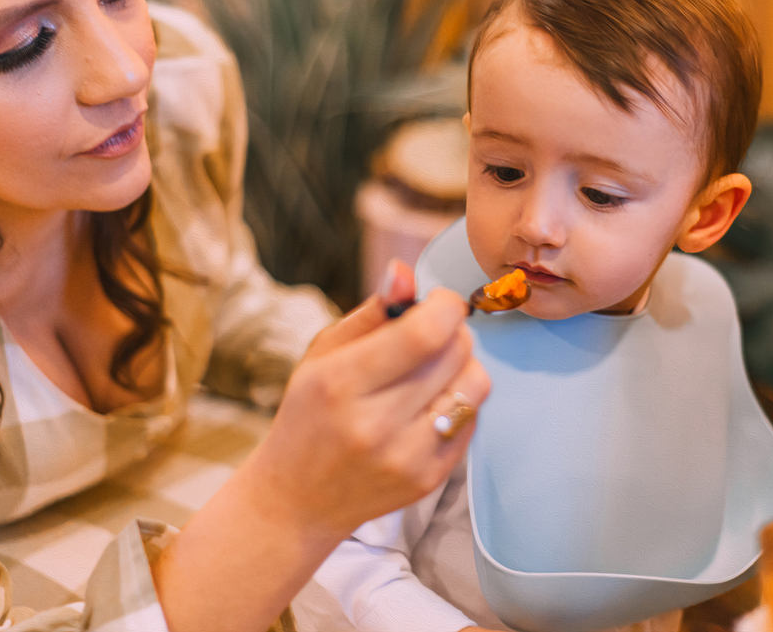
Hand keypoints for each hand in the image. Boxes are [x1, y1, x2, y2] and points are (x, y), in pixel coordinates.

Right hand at [155, 261, 490, 631]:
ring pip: (475, 385)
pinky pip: (473, 419)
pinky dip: (458, 402)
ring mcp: (406, 457)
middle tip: (429, 337)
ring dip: (462, 366)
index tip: (437, 303)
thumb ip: (371, 312)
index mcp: (341, 383)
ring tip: (431, 370)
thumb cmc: (310, 414)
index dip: (445, 305)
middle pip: (456, 352)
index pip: (424, 333)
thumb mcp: (323, 354)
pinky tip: (427, 406)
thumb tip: (405, 272)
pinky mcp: (429, 479)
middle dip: (452, 331)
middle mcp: (375, 424)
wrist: (297, 500)